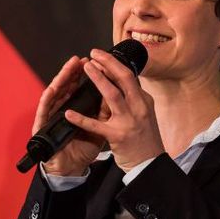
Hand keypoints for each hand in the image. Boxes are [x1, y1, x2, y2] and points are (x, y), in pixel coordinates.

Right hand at [33, 56, 105, 175]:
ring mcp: (52, 116)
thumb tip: (114, 95)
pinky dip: (48, 99)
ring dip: (61, 79)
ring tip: (69, 67)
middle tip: (80, 59)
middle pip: (67, 86)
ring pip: (55, 93)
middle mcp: (62, 108)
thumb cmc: (82, 149)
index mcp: (76, 109)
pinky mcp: (42, 126)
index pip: (80, 87)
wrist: (71, 170)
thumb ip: (104, 113)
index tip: (96, 62)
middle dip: (74, 71)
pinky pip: (44, 110)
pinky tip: (52, 89)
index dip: (88, 75)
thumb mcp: (99, 129)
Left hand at [64, 49, 164, 172]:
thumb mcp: (145, 115)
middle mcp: (139, 108)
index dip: (115, 65)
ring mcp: (128, 122)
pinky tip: (69, 114)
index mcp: (144, 102)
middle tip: (94, 53)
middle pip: (124, 79)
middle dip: (109, 63)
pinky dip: (81, 119)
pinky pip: (96, 125)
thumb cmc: (146, 140)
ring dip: (98, 80)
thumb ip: (134, 99)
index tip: (103, 57)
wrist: (150, 165)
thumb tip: (122, 82)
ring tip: (86, 68)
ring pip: (112, 96)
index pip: (129, 78)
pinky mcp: (118, 136)